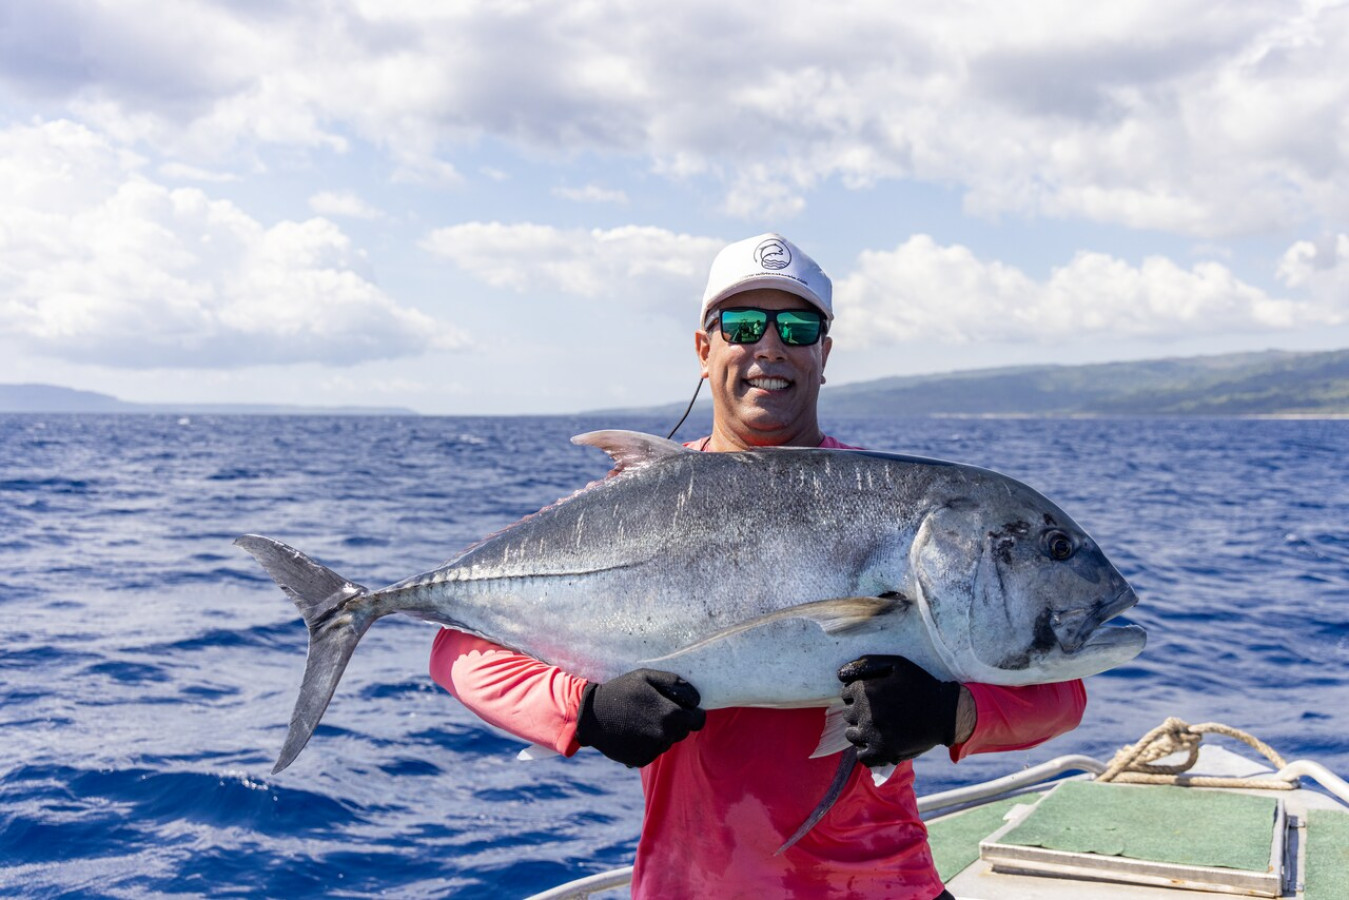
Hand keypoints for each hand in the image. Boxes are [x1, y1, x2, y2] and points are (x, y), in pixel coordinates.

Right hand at [576, 669, 706, 766]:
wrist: (591, 715)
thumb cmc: (621, 691)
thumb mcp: (646, 677)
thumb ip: (675, 683)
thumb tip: (696, 698)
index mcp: (670, 715)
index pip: (698, 720)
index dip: (692, 712)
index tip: (680, 706)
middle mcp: (665, 736)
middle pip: (683, 731)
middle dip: (675, 721)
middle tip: (655, 710)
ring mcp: (653, 750)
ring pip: (668, 741)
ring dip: (661, 732)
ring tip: (640, 719)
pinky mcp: (642, 760)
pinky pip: (655, 750)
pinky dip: (648, 742)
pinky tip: (633, 731)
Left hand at [838, 655, 961, 765]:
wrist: (945, 713)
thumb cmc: (920, 685)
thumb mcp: (896, 664)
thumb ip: (866, 663)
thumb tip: (840, 674)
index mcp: (866, 691)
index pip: (845, 693)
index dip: (859, 693)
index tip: (875, 695)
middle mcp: (866, 713)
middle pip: (847, 713)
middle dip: (859, 710)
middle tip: (880, 710)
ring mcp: (873, 735)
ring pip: (851, 734)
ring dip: (861, 730)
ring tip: (879, 725)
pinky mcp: (883, 753)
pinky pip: (862, 756)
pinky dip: (867, 750)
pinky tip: (879, 741)